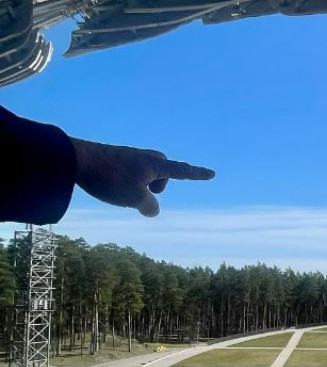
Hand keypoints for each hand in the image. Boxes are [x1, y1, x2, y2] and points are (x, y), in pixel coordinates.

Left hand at [71, 138, 214, 216]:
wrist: (76, 160)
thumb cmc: (110, 179)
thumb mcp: (135, 198)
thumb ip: (150, 206)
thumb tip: (152, 209)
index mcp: (155, 165)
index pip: (182, 171)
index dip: (197, 174)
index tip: (211, 173)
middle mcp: (144, 157)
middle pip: (162, 170)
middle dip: (159, 183)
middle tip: (146, 193)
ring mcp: (127, 157)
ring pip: (143, 172)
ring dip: (139, 185)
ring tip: (120, 192)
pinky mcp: (112, 159)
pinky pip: (127, 172)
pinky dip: (124, 182)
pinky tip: (107, 185)